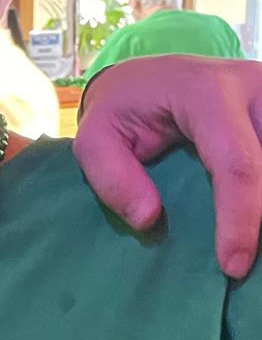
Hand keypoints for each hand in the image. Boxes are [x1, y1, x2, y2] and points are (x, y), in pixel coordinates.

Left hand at [76, 56, 261, 277]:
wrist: (148, 74)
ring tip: (246, 245)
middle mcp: (254, 88)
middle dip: (261, 219)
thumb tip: (149, 220)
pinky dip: (260, 194)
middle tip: (240, 264)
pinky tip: (252, 224)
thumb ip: (112, 177)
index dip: (241, 219)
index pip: (238, 165)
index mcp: (209, 94)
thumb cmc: (122, 107)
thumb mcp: (95, 137)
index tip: (232, 265)